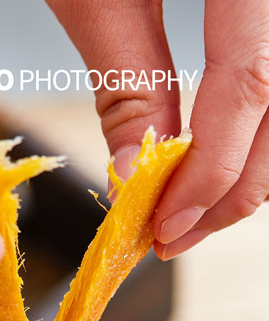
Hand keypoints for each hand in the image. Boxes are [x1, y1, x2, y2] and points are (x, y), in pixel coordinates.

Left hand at [47, 0, 268, 258]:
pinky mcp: (264, 13)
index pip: (253, 85)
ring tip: (196, 208)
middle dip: (238, 186)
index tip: (170, 227)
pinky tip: (216, 154)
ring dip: (251, 166)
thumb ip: (129, 82)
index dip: (215, 170)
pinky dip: (253, 127)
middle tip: (182, 234)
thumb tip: (137, 176)